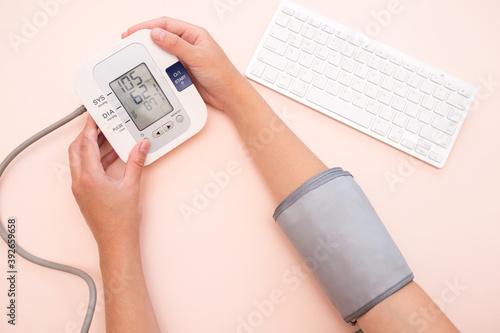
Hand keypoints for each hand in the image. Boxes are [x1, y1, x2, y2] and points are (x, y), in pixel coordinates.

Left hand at [68, 116, 149, 251]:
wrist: (116, 242)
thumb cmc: (121, 221)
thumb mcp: (132, 187)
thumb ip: (136, 162)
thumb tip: (141, 145)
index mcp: (89, 177)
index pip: (86, 144)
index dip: (90, 127)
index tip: (95, 115)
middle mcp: (80, 182)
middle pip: (77, 149)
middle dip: (87, 134)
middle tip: (100, 124)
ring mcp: (80, 189)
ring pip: (79, 160)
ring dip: (90, 147)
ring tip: (107, 138)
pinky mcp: (83, 194)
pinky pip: (84, 170)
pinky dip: (93, 160)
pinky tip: (109, 158)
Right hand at [122, 17, 249, 112]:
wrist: (228, 95)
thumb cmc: (221, 74)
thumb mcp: (197, 56)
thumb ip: (176, 45)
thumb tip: (157, 34)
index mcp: (194, 34)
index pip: (167, 24)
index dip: (148, 26)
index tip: (133, 31)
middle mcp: (188, 44)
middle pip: (162, 37)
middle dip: (145, 39)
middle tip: (129, 42)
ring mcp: (185, 58)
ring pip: (162, 53)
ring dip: (151, 54)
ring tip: (138, 55)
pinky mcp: (183, 71)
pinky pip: (166, 66)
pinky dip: (158, 67)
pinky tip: (151, 69)